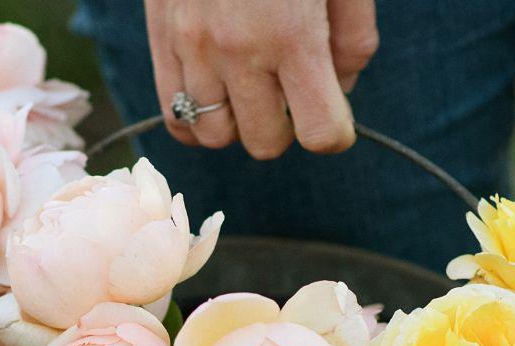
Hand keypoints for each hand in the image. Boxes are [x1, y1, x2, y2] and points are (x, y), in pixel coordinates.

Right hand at [144, 0, 377, 159]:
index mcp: (292, 34)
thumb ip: (353, 38)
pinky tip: (217, 93)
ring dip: (240, 122)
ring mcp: (191, 47)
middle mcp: (236, 50)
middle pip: (266, 142)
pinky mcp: (161, 38)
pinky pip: (173, 117)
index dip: (336, 132)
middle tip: (290, 90)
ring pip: (215, 137)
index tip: (334, 113)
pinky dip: (197, 119)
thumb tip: (340, 91)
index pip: (321, 132)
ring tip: (251, 88)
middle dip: (287, 126)